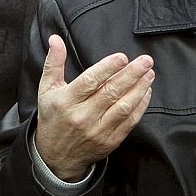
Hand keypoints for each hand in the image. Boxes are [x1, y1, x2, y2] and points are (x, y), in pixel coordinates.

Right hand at [33, 35, 152, 180]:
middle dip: (131, 74)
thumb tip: (55, 39)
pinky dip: (140, 106)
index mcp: (66, 101)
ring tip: (149, 74)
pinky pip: (129, 121)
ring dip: (139, 89)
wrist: (56, 156)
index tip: (122, 57)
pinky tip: (145, 92)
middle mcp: (82, 116)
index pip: (90, 81)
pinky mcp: (110, 140)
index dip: (107, 68)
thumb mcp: (46, 89)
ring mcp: (98, 130)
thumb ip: (53, 63)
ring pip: (123, 107)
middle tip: (145, 61)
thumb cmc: (53, 117)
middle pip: (111, 92)